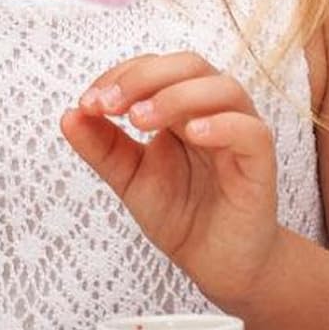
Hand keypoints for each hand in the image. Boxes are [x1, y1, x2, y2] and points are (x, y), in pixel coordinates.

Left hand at [60, 52, 281, 304]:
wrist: (216, 264)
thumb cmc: (180, 213)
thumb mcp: (129, 177)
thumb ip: (101, 146)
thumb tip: (68, 115)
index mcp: (182, 105)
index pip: (154, 67)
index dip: (120, 76)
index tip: (88, 103)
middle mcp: (214, 109)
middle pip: (188, 65)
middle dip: (143, 78)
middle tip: (110, 105)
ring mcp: (240, 132)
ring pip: (223, 88)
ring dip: (177, 96)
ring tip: (140, 121)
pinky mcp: (260, 162)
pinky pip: (251, 130)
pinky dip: (222, 124)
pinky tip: (192, 134)